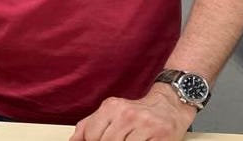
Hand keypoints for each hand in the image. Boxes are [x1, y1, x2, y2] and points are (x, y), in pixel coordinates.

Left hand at [69, 85, 195, 140]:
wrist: (169, 106)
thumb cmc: (136, 112)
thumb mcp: (111, 112)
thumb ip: (89, 125)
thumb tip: (73, 140)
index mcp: (111, 107)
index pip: (91, 134)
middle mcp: (127, 114)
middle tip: (119, 138)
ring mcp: (144, 125)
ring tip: (128, 138)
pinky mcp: (161, 136)